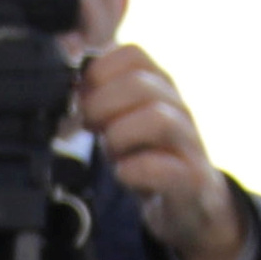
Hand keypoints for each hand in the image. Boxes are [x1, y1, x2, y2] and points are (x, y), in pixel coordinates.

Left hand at [73, 42, 246, 259]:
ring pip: (158, 119)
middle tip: (89, 126)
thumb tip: (68, 81)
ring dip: (120, 135)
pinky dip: (136, 171)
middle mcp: (178, 109)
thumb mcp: (121, 122)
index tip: (83, 95)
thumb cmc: (149, 159)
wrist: (190, 205)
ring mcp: (189, 144)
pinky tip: (123, 174)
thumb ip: (98, 100)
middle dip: (101, 104)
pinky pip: (167, 169)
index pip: (133, 54)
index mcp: (160, 88)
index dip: (99, 70)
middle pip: (140, 83)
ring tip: (109, 151)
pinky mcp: (192, 181)